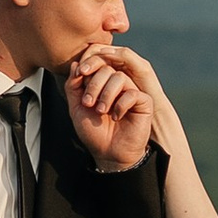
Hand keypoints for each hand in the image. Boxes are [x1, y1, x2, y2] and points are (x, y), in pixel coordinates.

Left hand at [64, 41, 158, 175]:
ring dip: (106, 94)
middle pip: (107, 69)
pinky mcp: (144, 102)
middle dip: (94, 84)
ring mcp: (131, 92)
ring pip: (120, 78)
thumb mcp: (77, 108)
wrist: (109, 153)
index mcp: (102, 83)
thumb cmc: (94, 132)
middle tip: (88, 103)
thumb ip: (73, 86)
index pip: (96, 65)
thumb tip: (74, 64)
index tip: (79, 77)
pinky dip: (120, 105)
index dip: (87, 68)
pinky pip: (132, 93)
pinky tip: (116, 117)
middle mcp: (117, 85)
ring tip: (101, 111)